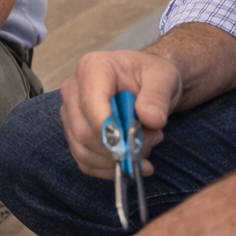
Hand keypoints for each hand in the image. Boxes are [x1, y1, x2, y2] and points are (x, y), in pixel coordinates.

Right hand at [59, 50, 180, 179]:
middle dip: (119, 146)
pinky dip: (110, 168)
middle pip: (84, 131)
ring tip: (146, 144)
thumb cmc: (151, 77)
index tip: (129, 143)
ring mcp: (71, 114)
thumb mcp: (164, 78)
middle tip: (152, 139)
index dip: (107, 127)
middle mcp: (74, 90)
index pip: (90, 102)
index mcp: (92, 68)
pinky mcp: (74, 134)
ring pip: (84, 149)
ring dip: (117, 158)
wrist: (148, 86)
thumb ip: (157, 96)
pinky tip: (132, 161)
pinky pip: (85, 161)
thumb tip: (150, 119)